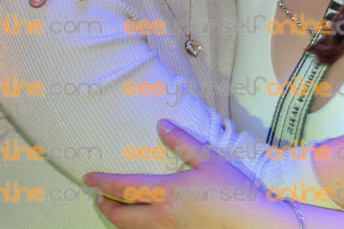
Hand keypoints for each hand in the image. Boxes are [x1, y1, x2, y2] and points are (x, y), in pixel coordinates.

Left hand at [84, 120, 290, 228]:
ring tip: (112, 210)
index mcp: (168, 192)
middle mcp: (163, 217)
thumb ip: (182, 142)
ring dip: (117, 220)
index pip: (124, 188)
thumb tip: (161, 124)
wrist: (255, 225)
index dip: (102, 182)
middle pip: (121, 216)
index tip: (88, 177)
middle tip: (96, 197)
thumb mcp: (210, 160)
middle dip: (104, 206)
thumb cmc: (235, 190)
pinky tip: (141, 223)